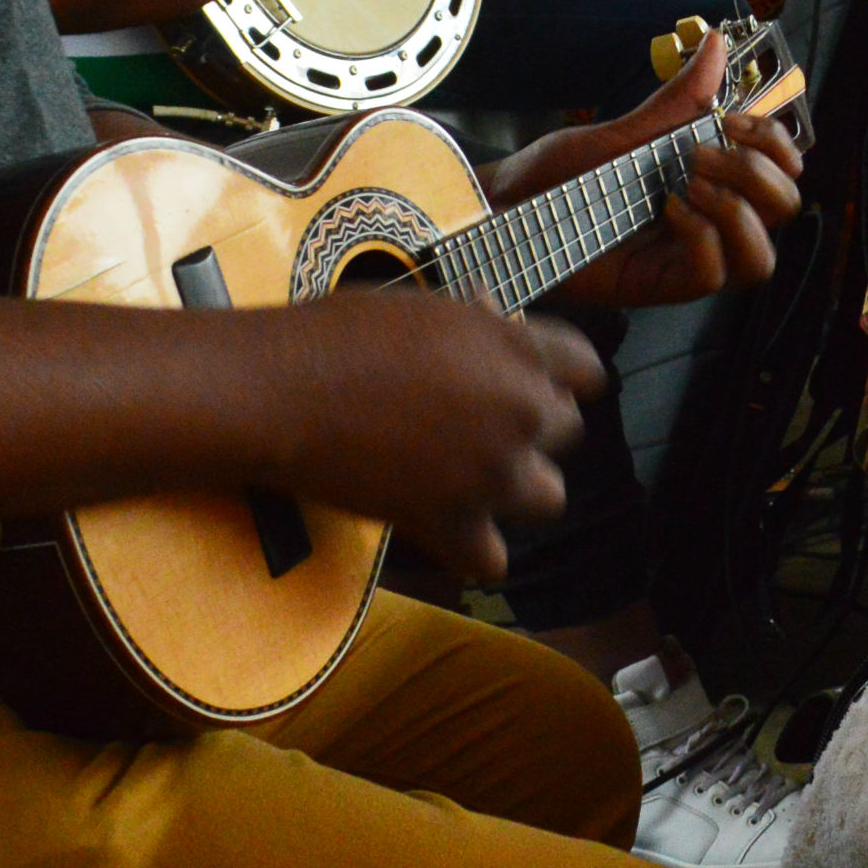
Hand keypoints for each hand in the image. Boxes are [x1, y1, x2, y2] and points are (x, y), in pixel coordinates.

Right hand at [266, 287, 602, 577]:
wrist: (281, 390)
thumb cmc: (339, 335)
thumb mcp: (425, 307)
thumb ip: (476, 322)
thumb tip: (494, 315)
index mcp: (519, 349)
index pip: (586, 371)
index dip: (557, 377)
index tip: (528, 383)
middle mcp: (519, 410)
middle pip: (566, 431)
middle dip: (529, 430)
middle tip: (478, 426)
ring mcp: (489, 472)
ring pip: (548, 497)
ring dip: (516, 491)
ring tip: (475, 480)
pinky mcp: (449, 523)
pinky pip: (492, 561)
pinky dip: (473, 555)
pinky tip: (451, 535)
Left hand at [479, 29, 803, 310]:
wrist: (504, 208)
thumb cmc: (556, 175)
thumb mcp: (623, 130)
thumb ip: (677, 99)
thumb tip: (715, 43)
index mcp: (710, 183)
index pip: (783, 171)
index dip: (775, 143)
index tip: (730, 120)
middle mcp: (708, 223)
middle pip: (786, 210)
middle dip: (757, 173)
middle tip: (703, 153)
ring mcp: (686, 257)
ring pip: (760, 257)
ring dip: (737, 211)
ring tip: (689, 184)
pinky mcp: (659, 284)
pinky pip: (712, 275)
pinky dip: (700, 237)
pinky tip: (667, 209)